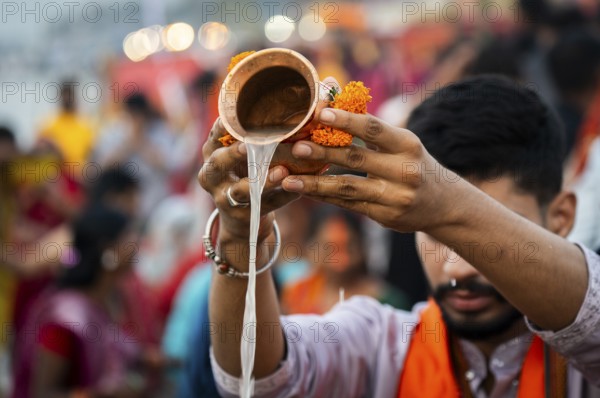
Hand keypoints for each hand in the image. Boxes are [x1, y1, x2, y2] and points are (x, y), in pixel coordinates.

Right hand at [197, 118, 299, 239]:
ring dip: (263, 180)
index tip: (234, 117)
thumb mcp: (237, 155)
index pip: (213, 138)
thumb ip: (247, 134)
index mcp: (211, 155)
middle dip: (233, 154)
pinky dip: (283, 197)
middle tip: (248, 145)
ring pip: (242, 190)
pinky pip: (265, 205)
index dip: (223, 127)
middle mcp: (212, 176)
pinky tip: (299, 189)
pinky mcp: (243, 216)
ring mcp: (225, 199)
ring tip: (282, 172)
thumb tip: (283, 100)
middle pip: (219, 163)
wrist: (240, 219)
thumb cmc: (243, 174)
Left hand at [281, 109, 457, 232]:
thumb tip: (330, 98)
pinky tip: (303, 190)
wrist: (444, 204)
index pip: (373, 129)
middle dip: (323, 152)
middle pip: (356, 159)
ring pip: (347, 187)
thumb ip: (369, 126)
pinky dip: (323, 196)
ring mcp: (395, 197)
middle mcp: (404, 171)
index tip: (319, 114)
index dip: (346, 121)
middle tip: (296, 147)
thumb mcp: (401, 143)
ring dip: (315, 182)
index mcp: (408, 145)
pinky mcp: (385, 216)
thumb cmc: (413, 164)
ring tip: (288, 179)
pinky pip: (348, 204)